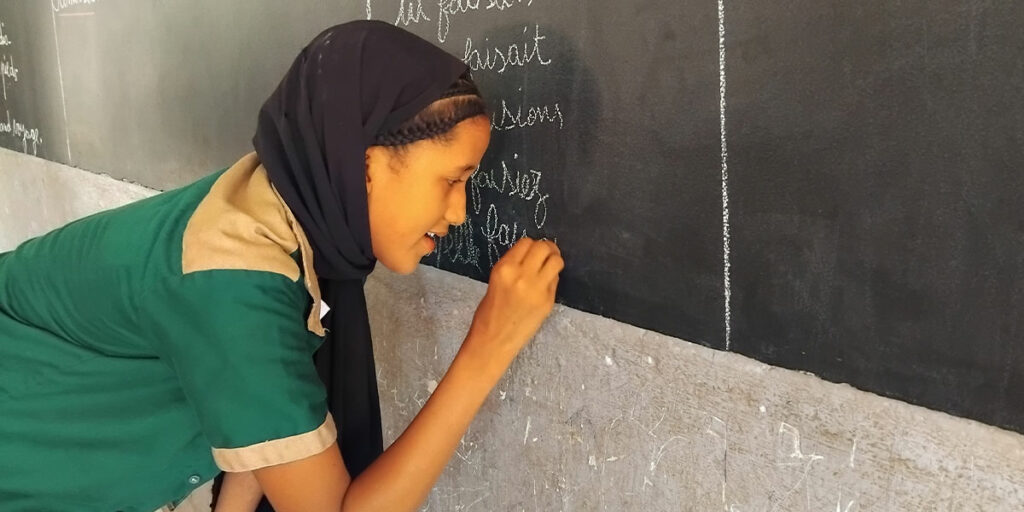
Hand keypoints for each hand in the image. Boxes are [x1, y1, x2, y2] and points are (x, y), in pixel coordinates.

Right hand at [466, 238, 562, 363]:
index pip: (526, 242)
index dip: (531, 245)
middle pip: (543, 247)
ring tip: (550, 266)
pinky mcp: (548, 301)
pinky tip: (546, 283)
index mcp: (504, 268)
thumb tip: (533, 256)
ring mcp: (537, 288)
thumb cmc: (489, 312)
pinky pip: (556, 279)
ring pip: (555, 260)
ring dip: (554, 260)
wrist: (493, 340)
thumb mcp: (496, 281)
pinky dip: (553, 277)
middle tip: (546, 255)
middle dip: (546, 248)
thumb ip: (514, 266)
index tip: (533, 251)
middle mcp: (522, 275)